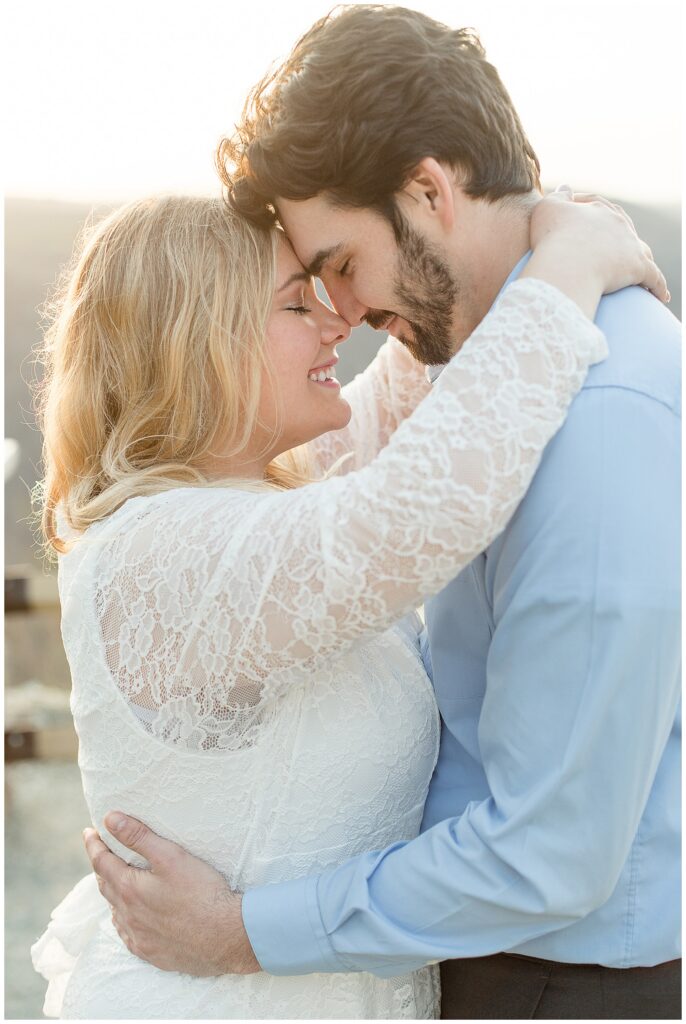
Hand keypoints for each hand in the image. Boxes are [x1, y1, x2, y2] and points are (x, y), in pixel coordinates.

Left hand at [83, 812, 260, 975]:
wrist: (225, 936)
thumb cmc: (201, 892)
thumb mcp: (170, 856)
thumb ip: (139, 837)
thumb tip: (110, 819)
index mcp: (129, 889)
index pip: (102, 862)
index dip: (94, 845)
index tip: (89, 832)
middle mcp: (128, 916)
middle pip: (105, 886)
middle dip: (101, 866)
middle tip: (100, 851)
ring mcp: (139, 937)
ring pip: (116, 912)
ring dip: (112, 893)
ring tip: (115, 880)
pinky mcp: (151, 953)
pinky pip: (128, 934)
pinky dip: (124, 919)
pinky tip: (130, 916)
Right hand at [529, 185, 668, 304]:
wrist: (568, 263)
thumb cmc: (553, 237)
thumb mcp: (548, 208)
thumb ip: (558, 196)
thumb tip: (566, 186)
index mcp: (599, 209)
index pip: (598, 207)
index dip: (590, 215)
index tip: (581, 226)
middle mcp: (619, 224)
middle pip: (622, 227)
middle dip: (618, 235)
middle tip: (609, 248)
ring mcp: (631, 246)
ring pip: (642, 251)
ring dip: (641, 258)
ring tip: (637, 270)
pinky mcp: (639, 268)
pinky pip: (653, 278)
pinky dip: (658, 286)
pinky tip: (662, 296)